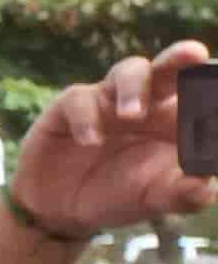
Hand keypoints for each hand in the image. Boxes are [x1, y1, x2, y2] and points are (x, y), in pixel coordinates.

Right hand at [17, 44, 217, 241]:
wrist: (61, 210)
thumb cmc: (118, 197)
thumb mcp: (154, 200)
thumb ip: (182, 195)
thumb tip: (205, 188)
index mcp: (176, 120)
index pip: (199, 92)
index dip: (209, 83)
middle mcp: (147, 103)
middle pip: (169, 69)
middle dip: (181, 58)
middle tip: (195, 54)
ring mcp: (108, 102)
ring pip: (127, 71)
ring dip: (133, 87)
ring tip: (131, 114)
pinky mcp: (69, 108)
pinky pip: (79, 99)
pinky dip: (86, 118)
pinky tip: (91, 142)